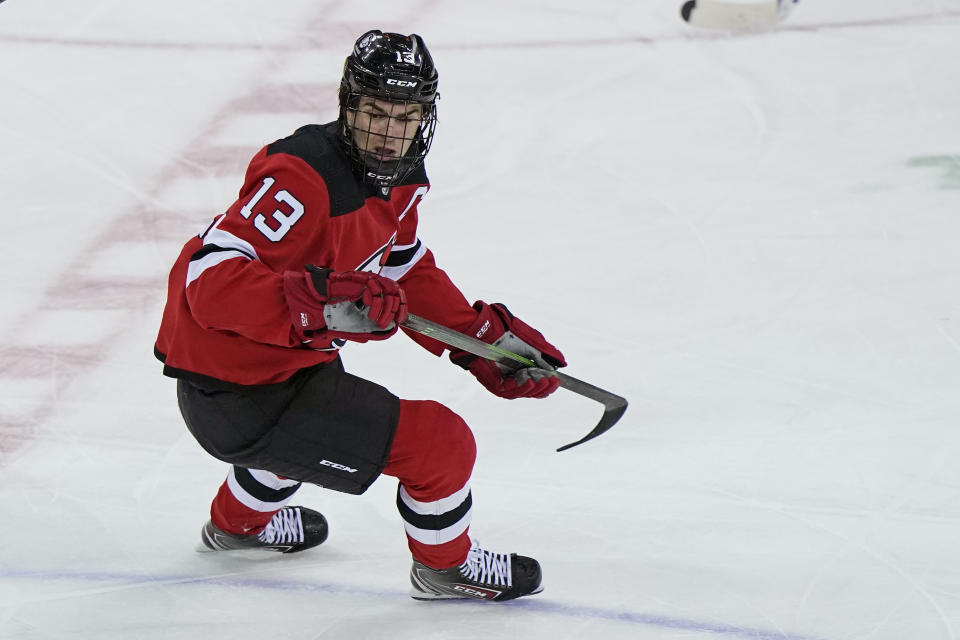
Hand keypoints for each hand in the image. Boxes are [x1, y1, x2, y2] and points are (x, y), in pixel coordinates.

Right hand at [283, 266, 406, 342]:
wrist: (318, 305)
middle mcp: (373, 284)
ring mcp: (366, 280)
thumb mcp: (358, 323)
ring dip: (385, 310)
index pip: (396, 293)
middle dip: (395, 310)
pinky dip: (375, 305)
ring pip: (387, 292)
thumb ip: (373, 326)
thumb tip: (390, 329)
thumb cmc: (337, 313)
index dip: (402, 306)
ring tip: (376, 320)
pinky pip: (374, 290)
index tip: (400, 319)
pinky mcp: (359, 279)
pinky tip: (368, 312)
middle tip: (386, 323)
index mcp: (375, 292)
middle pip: (396, 292)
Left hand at [450, 301, 565, 398]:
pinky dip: (519, 387)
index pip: (539, 383)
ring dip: (534, 387)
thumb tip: (557, 367)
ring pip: (522, 393)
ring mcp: (505, 382)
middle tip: (551, 381)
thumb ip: (543, 357)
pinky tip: (528, 380)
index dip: (549, 384)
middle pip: (533, 391)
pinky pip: (508, 391)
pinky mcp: (494, 384)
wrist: (488, 331)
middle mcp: (516, 378)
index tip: (557, 380)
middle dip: (544, 387)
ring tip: (542, 380)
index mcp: (525, 370)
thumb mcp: (531, 345)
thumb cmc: (507, 336)